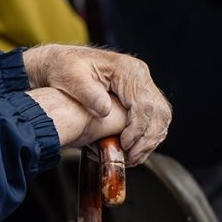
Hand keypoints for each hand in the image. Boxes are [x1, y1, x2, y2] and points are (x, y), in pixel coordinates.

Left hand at [23, 44, 170, 163]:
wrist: (61, 63)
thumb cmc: (64, 69)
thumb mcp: (70, 78)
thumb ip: (87, 93)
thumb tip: (105, 110)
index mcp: (127, 69)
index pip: (144, 103)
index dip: (137, 128)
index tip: (124, 144)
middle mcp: (139, 75)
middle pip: (159, 112)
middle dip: (147, 138)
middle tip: (131, 157)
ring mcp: (141, 85)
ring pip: (160, 117)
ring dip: (149, 140)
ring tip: (132, 157)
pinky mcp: (138, 95)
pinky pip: (152, 119)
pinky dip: (146, 137)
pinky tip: (133, 149)